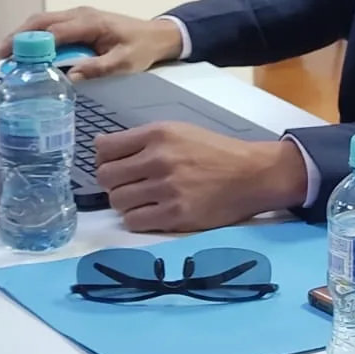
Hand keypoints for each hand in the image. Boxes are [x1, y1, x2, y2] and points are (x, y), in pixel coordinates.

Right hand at [0, 7, 181, 81]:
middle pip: (42, 21)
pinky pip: (51, 24)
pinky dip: (35, 34)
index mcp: (91, 23)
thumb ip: (99, 68)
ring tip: (6, 53)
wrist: (157, 34)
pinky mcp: (79, 20)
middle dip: (18, 35)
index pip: (54, 31)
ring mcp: (79, 15)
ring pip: (43, 20)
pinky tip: (26, 49)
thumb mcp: (125, 63)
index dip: (31, 43)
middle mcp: (81, 14)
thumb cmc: (141, 48)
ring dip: (24, 34)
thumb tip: (71, 75)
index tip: (11, 55)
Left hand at [94, 123, 308, 231]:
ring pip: (117, 201)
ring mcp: (166, 189)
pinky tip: (153, 212)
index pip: (104, 147)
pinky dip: (138, 219)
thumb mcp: (180, 132)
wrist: (252, 174)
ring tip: (144, 200)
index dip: (104, 158)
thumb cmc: (216, 152)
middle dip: (113, 183)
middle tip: (129, 185)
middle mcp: (159, 159)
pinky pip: (134, 221)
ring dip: (126, 203)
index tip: (114, 164)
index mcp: (158, 134)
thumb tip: (102, 149)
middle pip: (105, 177)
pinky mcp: (175, 215)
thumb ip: (144, 140)